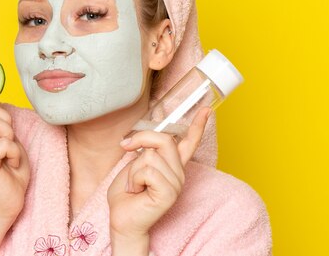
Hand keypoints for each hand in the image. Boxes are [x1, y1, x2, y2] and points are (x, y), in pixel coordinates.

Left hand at [107, 107, 211, 247]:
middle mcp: (178, 172)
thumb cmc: (127, 193)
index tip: (206, 109)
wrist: (122, 219)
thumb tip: (146, 138)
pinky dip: (134, 179)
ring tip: (135, 184)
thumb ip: (147, 150)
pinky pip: (148, 171)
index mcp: (173, 164)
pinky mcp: (169, 193)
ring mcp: (176, 183)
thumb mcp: (135, 163)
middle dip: (140, 140)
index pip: (189, 142)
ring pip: (150, 157)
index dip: (198, 125)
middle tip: (126, 149)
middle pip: (163, 140)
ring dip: (133, 169)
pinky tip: (137, 191)